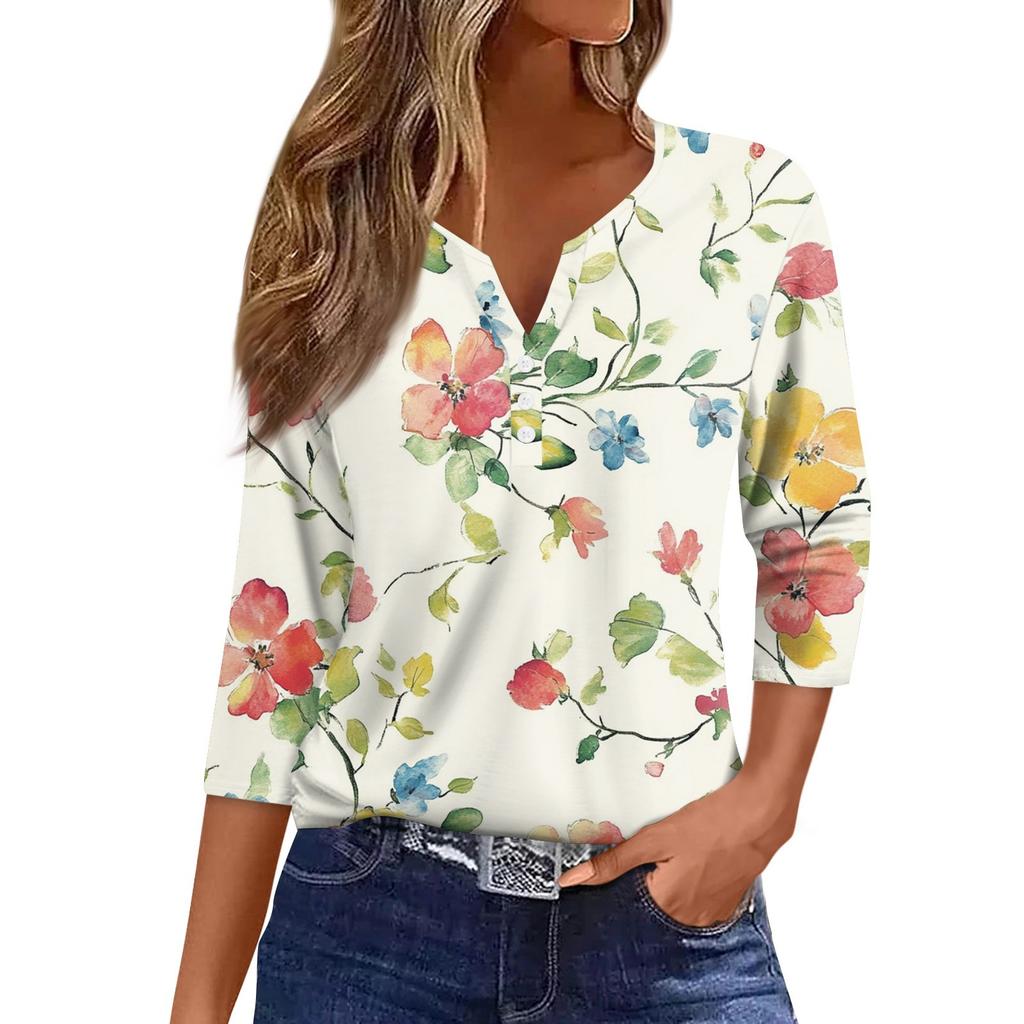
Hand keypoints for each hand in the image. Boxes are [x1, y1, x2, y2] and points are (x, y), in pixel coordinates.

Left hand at [557, 772, 796, 926]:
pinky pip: (700, 895)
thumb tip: (570, 881)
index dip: (623, 879)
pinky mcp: (730, 900)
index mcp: (667, 906)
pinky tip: (697, 856)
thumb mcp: (654, 839)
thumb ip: (612, 862)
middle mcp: (690, 918)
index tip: (626, 860)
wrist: (760, 813)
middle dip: (648, 877)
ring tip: (681, 850)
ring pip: (677, 898)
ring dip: (672, 878)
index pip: (628, 902)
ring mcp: (713, 911)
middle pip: (654, 901)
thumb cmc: (708, 824)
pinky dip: (694, 878)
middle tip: (659, 848)